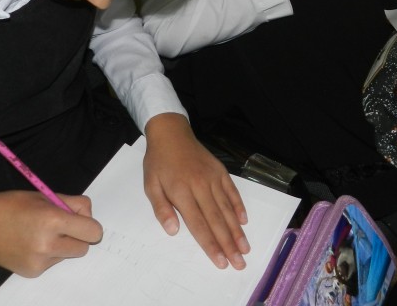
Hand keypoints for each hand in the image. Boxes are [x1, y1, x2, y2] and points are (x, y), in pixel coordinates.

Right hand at [0, 190, 101, 276]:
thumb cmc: (14, 205)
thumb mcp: (45, 195)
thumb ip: (72, 204)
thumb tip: (88, 214)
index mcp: (53, 220)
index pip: (93, 232)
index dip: (90, 226)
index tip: (82, 221)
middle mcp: (48, 244)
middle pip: (84, 247)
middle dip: (78, 237)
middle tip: (63, 226)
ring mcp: (40, 262)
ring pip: (68, 256)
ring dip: (63, 246)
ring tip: (42, 234)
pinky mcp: (32, 272)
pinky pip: (53, 263)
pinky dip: (48, 254)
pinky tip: (31, 244)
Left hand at [142, 113, 249, 269]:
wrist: (171, 133)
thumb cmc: (158, 163)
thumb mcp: (150, 185)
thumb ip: (161, 209)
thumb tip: (173, 231)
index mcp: (181, 192)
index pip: (198, 224)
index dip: (210, 245)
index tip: (221, 262)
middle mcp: (200, 186)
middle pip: (217, 220)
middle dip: (229, 244)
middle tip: (240, 263)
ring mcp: (213, 178)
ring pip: (227, 208)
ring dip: (237, 230)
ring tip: (245, 248)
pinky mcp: (220, 171)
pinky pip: (232, 191)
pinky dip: (239, 206)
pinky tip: (243, 221)